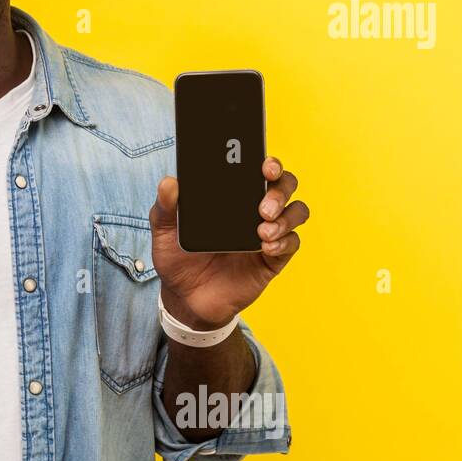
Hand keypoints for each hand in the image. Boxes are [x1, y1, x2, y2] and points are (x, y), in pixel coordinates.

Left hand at [149, 156, 306, 328]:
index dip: (269, 162)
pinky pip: (292, 243)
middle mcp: (254, 209)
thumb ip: (165, 207)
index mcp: (232, 195)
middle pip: (285, 185)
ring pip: (296, 211)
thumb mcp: (165, 232)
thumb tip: (168, 182)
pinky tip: (266, 247)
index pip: (258, 169)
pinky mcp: (273, 259)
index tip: (265, 166)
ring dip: (286, 217)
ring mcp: (267, 233)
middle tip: (263, 205)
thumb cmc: (178, 258)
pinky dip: (284, 241)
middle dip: (280, 189)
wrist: (186, 298)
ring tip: (263, 230)